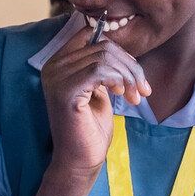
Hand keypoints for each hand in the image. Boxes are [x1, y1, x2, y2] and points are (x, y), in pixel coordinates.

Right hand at [40, 28, 151, 174]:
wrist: (79, 161)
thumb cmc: (90, 128)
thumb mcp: (98, 90)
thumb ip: (102, 67)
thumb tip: (119, 47)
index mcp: (58, 63)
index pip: (89, 34)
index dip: (117, 49)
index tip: (133, 72)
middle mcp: (52, 66)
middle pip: (101, 45)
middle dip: (129, 65)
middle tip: (142, 88)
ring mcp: (56, 78)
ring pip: (104, 56)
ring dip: (128, 75)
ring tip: (135, 95)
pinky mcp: (65, 92)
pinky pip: (99, 70)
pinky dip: (118, 80)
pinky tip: (121, 95)